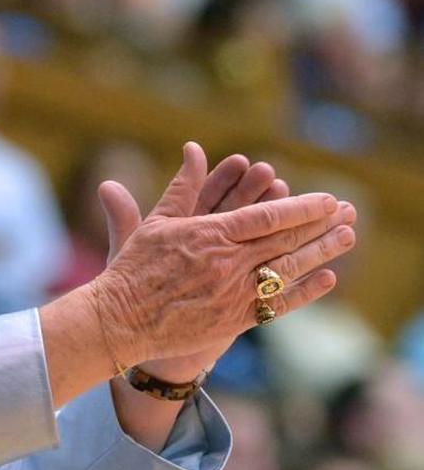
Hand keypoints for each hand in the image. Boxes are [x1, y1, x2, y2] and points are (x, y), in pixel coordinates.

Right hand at [92, 142, 356, 370]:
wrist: (121, 320)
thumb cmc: (134, 268)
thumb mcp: (157, 222)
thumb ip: (182, 186)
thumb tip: (194, 148)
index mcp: (209, 236)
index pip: (266, 217)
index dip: (300, 207)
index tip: (326, 198)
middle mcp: (227, 264)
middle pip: (286, 241)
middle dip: (320, 225)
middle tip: (349, 212)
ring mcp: (234, 294)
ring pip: (288, 270)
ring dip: (322, 252)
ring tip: (348, 237)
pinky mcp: (234, 320)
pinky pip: (278, 305)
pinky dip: (305, 291)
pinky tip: (326, 278)